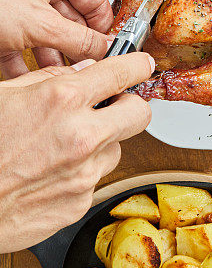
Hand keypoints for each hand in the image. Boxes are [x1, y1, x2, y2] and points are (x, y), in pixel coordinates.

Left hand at [0, 0, 113, 77]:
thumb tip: (105, 51)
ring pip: (43, 33)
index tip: (110, 54)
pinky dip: (22, 61)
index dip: (104, 29)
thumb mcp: (41, 24)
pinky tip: (28, 82)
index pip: (96, 0)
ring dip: (49, 60)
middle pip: (70, 19)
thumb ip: (80, 40)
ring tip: (58, 82)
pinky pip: (19, 40)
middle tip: (85, 72)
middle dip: (75, 50)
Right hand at [0, 52, 153, 252]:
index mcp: (63, 100)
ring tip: (63, 147)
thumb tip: (80, 72)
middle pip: (139, 113)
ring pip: (117, 148)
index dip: (137, 65)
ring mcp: (84, 173)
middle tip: (113, 107)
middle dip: (130, 107)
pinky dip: (81, 173)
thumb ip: (49, 78)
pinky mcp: (80, 202)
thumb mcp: (6, 94)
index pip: (122, 72)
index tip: (142, 65)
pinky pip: (95, 179)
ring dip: (101, 144)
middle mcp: (82, 135)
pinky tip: (52, 172)